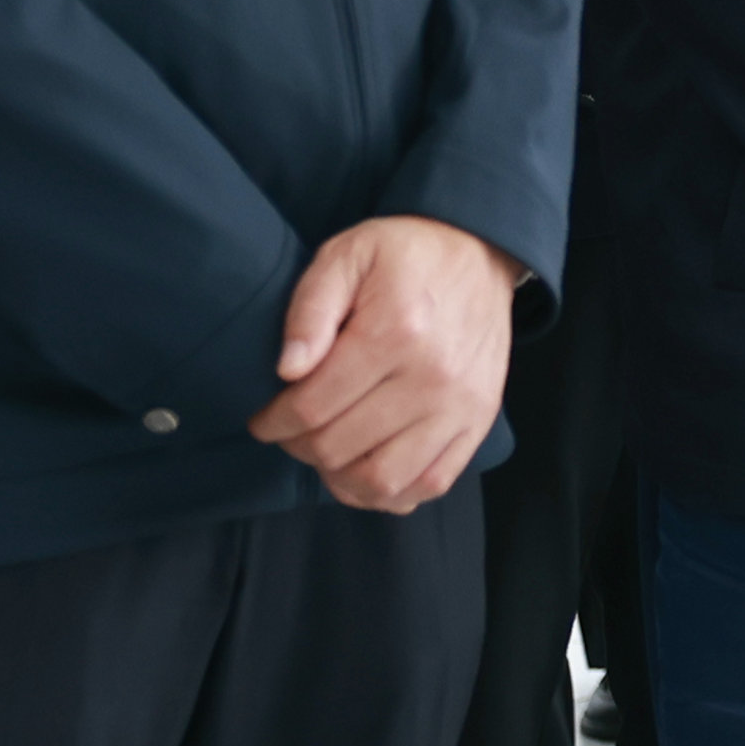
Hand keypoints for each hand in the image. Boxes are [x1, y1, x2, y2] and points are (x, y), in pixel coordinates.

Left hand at [249, 216, 520, 512]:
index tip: (264, 417)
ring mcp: (461, 405)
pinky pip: (429, 484)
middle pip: (339, 447)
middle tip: (292, 430)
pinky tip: (367, 470)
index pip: (312, 407)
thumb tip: (288, 370)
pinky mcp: (480, 420)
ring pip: (382, 480)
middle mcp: (433, 377)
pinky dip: (391, 493)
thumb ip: (310, 309)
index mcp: (394, 332)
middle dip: (299, 446)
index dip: (273, 421)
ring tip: (327, 453)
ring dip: (339, 477)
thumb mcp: (347, 256)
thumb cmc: (405, 255)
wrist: (480, 252)